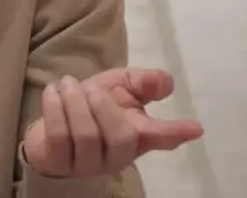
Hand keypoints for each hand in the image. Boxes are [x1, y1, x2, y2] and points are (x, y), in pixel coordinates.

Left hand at [22, 68, 203, 178]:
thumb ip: (142, 82)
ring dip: (75, 103)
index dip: (177, 132)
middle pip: (121, 138)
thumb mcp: (119, 87)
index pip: (161, 137)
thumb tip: (165, 82)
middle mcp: (116, 156)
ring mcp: (87, 164)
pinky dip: (55, 108)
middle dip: (104, 108)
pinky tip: (53, 92)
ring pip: (87, 137)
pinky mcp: (59, 162)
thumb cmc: (91, 105)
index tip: (195, 128)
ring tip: (68, 84)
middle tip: (93, 89)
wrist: (51, 123)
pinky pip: (59, 137)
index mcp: (137, 136)